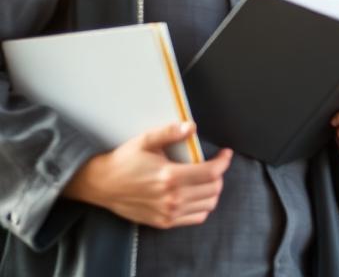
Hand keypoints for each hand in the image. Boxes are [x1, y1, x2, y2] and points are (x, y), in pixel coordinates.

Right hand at [62, 122, 232, 228]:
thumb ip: (169, 133)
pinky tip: (196, 193)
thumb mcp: (144, 141)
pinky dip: (203, 206)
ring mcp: (168, 213)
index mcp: (169, 177)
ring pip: (208, 205)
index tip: (225, 153)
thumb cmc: (124, 161)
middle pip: (213, 189)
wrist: (102, 185)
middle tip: (215, 164)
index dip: (223, 162)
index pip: (211, 173)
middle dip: (219, 174)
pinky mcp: (164, 222)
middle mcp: (171, 198)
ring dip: (213, 190)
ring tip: (207, 178)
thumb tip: (191, 127)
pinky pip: (196, 218)